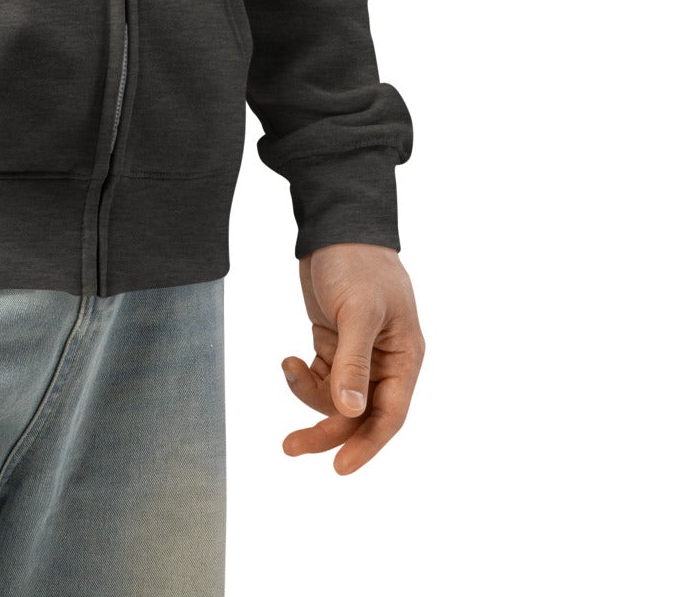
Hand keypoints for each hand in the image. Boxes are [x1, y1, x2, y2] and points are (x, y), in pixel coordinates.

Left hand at [280, 243, 423, 472]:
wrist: (337, 225)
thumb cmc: (358, 262)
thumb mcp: (358, 310)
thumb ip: (354, 362)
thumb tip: (351, 412)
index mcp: (404, 357)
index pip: (390, 414)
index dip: (368, 444)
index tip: (340, 467)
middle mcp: (384, 362)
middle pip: (359, 414)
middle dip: (326, 430)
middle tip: (290, 446)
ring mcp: (358, 354)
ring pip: (336, 399)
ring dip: (308, 396)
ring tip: (288, 366)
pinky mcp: (335, 343)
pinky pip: (320, 378)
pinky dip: (302, 377)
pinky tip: (289, 359)